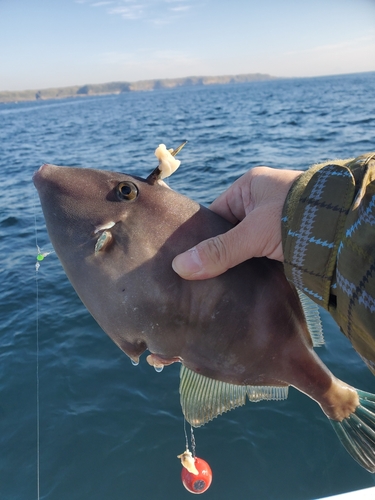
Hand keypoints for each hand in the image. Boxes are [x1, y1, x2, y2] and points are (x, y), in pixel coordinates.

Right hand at [172, 166, 301, 279]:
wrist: (347, 226)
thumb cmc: (297, 217)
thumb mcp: (253, 232)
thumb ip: (220, 250)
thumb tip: (179, 267)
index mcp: (249, 188)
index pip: (214, 215)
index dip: (200, 237)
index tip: (186, 261)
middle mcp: (260, 203)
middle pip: (228, 233)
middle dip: (217, 254)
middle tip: (199, 279)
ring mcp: (274, 223)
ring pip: (244, 247)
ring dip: (236, 264)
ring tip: (215, 287)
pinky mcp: (286, 241)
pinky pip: (260, 256)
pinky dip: (252, 269)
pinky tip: (239, 287)